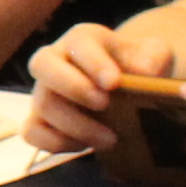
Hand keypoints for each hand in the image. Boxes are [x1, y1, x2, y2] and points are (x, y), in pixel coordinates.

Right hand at [22, 16, 185, 157]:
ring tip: (110, 138)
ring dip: (75, 125)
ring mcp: (44, 90)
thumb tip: (144, 72)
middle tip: (104, 104)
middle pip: (42, 65)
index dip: (93, 62)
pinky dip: (54, 143)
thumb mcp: (154, 55)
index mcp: (83, 40)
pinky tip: (85, 146)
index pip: (79, 43)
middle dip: (73, 87)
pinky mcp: (39, 118)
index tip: (113, 83)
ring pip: (41, 103)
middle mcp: (55, 60)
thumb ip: (153, 56)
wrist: (126, 87)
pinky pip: (31, 131)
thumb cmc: (137, 66)